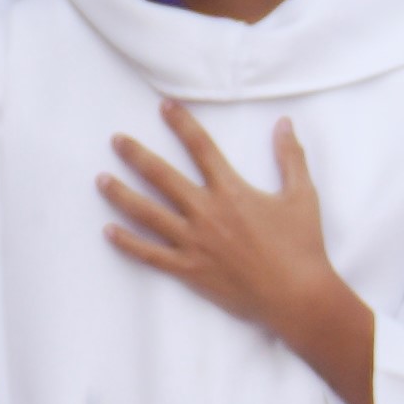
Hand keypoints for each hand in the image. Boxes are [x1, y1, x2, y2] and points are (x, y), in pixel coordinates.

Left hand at [99, 105, 379, 403]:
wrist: (298, 297)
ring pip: (147, 213)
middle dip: (135, 155)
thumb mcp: (302, 196)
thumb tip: (285, 123)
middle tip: (116, 140)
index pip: (200, 147)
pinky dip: (127, 243)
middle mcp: (206, 212)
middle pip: (161, 176)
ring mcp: (194, 243)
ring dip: (121, 194)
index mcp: (231, 191)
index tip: (163, 107)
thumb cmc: (302, 247)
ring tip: (101, 179)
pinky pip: (150, 255)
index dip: (181, 123)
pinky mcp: (189, 270)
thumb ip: (291, 157)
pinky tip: (108, 231)